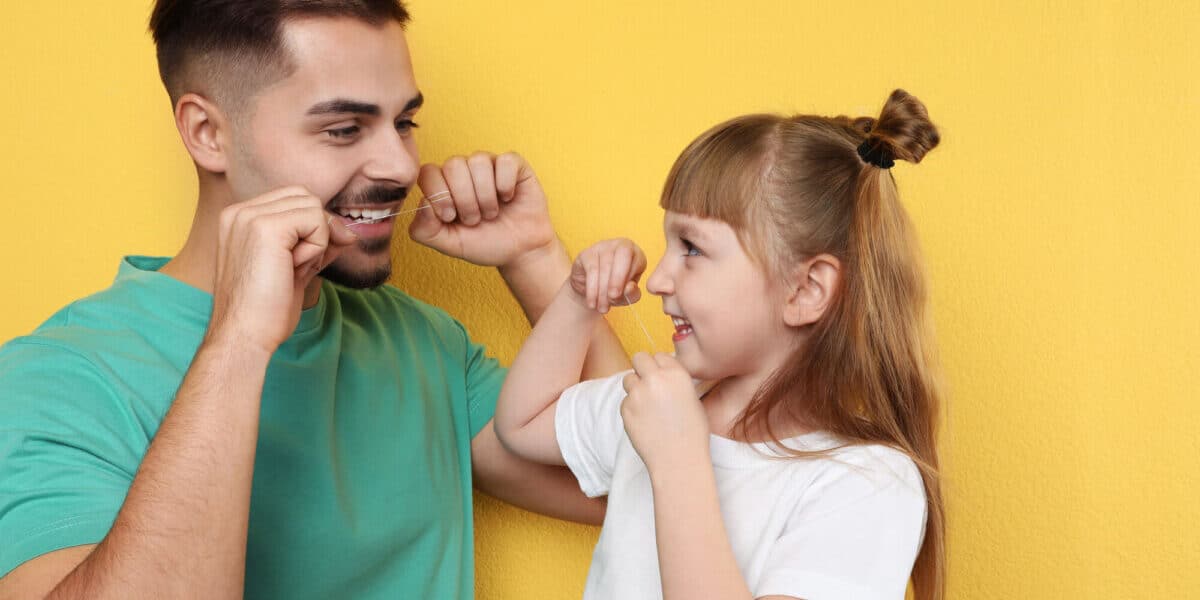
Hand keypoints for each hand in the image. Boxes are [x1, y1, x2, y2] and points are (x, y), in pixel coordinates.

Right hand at [208, 186, 357, 353]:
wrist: (243, 336)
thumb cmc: (265, 311)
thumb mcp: (296, 269)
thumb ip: (318, 244)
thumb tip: (348, 231)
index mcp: (239, 219)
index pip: (293, 200)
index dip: (312, 227)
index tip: (302, 261)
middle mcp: (240, 212)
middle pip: (305, 196)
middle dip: (317, 230)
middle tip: (301, 265)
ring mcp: (249, 216)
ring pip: (312, 206)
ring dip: (317, 240)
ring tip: (292, 268)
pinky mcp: (265, 227)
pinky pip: (316, 220)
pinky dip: (317, 246)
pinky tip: (295, 268)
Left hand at [410, 152, 556, 267]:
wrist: (520, 251)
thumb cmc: (485, 243)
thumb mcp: (449, 244)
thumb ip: (425, 230)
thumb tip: (423, 203)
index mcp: (444, 185)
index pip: (428, 172)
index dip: (438, 195)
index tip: (451, 217)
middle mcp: (464, 170)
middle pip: (453, 165)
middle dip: (465, 199)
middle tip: (475, 219)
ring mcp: (489, 165)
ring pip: (478, 161)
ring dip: (485, 195)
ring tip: (492, 213)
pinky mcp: (514, 165)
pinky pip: (505, 161)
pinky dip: (506, 184)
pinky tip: (508, 198)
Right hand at [569, 238, 646, 312]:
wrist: (590, 291)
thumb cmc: (614, 290)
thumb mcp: (626, 294)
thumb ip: (632, 293)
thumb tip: (629, 287)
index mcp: (635, 254)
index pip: (635, 261)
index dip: (627, 279)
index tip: (619, 296)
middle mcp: (620, 245)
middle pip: (621, 258)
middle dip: (616, 280)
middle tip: (612, 298)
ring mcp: (603, 247)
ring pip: (605, 266)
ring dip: (603, 290)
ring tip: (602, 307)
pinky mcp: (587, 253)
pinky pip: (591, 270)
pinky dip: (592, 289)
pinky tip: (592, 302)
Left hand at [621, 353, 709, 471]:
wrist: (679, 459)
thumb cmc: (692, 433)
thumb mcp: (693, 399)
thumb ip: (676, 382)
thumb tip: (664, 376)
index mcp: (676, 374)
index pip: (660, 356)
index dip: (660, 366)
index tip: (662, 377)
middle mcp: (655, 379)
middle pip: (639, 358)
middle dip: (642, 368)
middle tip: (647, 383)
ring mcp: (638, 393)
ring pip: (628, 379)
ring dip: (635, 388)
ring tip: (647, 406)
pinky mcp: (625, 409)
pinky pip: (625, 401)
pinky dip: (631, 409)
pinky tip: (644, 422)